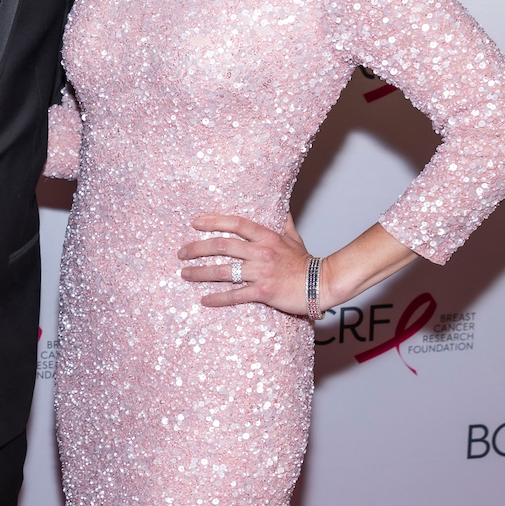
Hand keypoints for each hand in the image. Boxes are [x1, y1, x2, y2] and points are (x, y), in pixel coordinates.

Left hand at [178, 212, 312, 316]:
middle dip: (197, 248)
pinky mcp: (264, 292)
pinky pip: (235, 295)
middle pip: (222, 246)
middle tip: (181, 253)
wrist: (323, 283)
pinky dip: (217, 298)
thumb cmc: (306, 261)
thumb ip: (282, 221)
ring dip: (200, 273)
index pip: (235, 223)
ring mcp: (261, 272)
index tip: (194, 223)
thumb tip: (280, 205)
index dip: (213, 221)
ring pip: (223, 271)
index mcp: (266, 237)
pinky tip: (204, 300)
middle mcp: (261, 252)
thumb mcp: (293, 237)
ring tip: (185, 274)